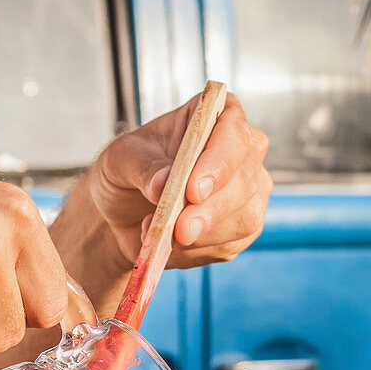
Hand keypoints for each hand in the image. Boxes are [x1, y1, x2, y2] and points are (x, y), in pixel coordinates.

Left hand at [67, 91, 270, 273]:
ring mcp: (249, 192)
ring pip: (245, 217)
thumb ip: (142, 166)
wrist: (123, 213)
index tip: (193, 191)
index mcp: (218, 117)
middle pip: (246, 179)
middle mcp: (243, 153)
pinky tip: (172, 245)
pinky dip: (197, 251)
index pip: (235, 134)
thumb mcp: (121, 159)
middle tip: (179, 230)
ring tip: (162, 234)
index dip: (218, 163)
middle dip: (211, 210)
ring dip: (202, 235)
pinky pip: (231, 245)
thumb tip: (163, 184)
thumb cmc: (127, 172)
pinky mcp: (243, 228)